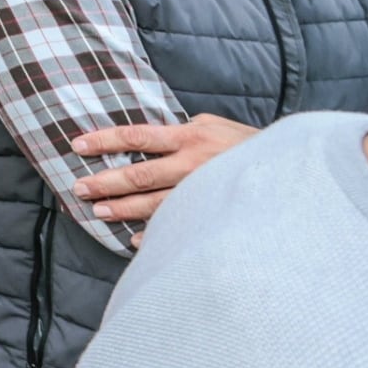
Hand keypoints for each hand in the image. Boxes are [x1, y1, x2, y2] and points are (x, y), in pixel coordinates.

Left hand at [70, 113, 258, 227]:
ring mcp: (203, 190)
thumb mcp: (213, 125)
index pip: (136, 136)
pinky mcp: (214, 212)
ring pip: (155, 203)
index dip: (105, 140)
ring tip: (99, 212)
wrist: (289, 168)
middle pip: (140, 173)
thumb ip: (180, 132)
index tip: (77, 146)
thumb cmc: (245, 144)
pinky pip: (179, 225)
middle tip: (79, 188)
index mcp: (190, 136)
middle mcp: (193, 163)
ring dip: (125, 209)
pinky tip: (137, 241)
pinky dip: (157, 234)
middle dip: (106, 181)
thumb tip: (144, 139)